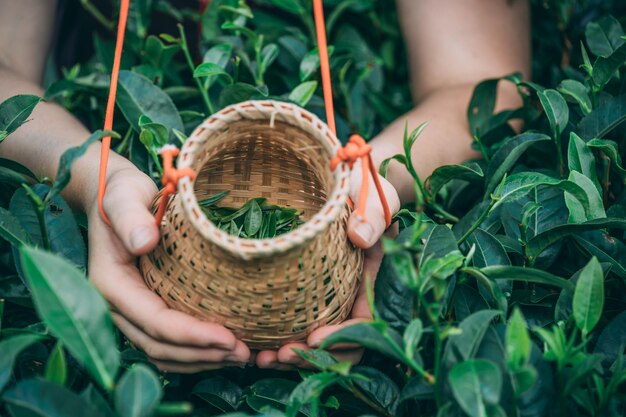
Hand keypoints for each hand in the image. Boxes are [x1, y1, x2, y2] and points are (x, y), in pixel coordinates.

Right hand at [87, 165, 250, 372]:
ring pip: (162, 351)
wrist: (114, 196)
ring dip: (200, 359)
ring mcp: (129, 312)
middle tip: (243, 353)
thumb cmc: (121, 195)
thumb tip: (145, 242)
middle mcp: (116, 306)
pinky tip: (221, 349)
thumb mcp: (124, 199)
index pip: (154, 321)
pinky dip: (193, 352)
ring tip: (240, 356)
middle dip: (201, 354)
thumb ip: (131, 220)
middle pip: (159, 345)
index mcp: (110, 285)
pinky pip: (165, 342)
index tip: (228, 337)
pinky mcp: (143, 309)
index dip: (191, 335)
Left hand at [256, 165, 400, 368]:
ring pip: (315, 345)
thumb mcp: (373, 197)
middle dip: (312, 357)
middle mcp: (352, 300)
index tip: (315, 337)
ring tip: (259, 358)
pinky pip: (294, 326)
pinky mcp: (305, 297)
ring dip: (291, 357)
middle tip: (279, 356)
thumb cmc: (364, 190)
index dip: (343, 338)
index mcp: (372, 284)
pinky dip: (276, 340)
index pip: (365, 324)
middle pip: (339, 347)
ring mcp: (329, 301)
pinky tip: (252, 343)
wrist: (344, 185)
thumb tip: (359, 237)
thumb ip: (371, 216)